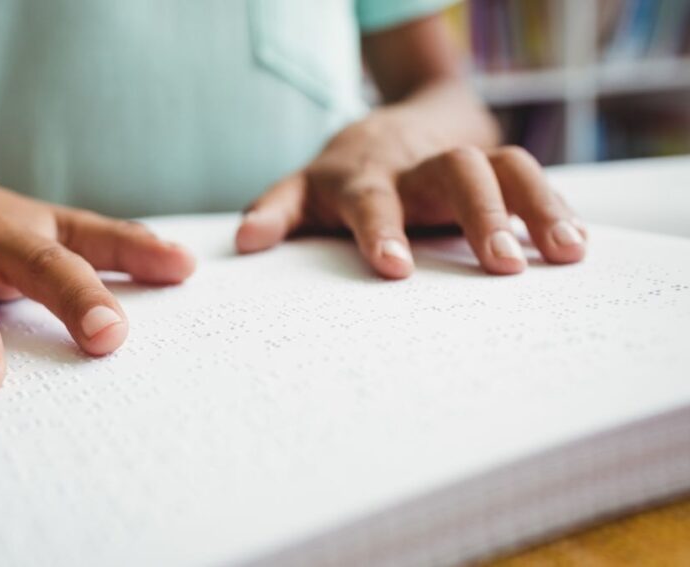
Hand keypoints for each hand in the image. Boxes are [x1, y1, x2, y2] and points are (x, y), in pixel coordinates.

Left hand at [235, 113, 586, 277]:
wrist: (396, 127)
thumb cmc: (344, 177)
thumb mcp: (305, 190)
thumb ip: (277, 211)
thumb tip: (244, 244)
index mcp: (362, 177)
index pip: (370, 199)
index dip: (380, 229)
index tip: (394, 267)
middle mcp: (415, 165)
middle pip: (452, 172)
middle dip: (478, 215)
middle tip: (502, 265)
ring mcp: (459, 161)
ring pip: (503, 167)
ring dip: (535, 207)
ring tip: (564, 253)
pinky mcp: (495, 166)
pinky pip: (531, 176)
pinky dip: (555, 208)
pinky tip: (576, 245)